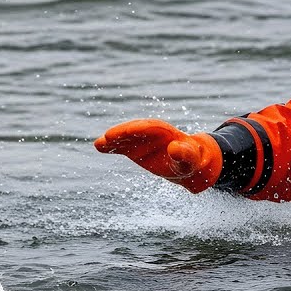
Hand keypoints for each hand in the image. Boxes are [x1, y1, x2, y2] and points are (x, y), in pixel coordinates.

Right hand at [95, 119, 221, 192]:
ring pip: (125, 137)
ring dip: (113, 139)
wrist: (188, 163)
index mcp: (165, 132)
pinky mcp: (134, 148)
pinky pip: (121, 146)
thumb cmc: (192, 160)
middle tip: (108, 137)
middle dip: (122, 133)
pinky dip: (110, 146)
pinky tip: (98, 147)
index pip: (150, 127)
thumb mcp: (191, 159)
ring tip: (100, 144)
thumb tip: (174, 148)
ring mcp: (141, 140)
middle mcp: (150, 132)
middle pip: (134, 130)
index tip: (129, 131)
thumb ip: (184, 154)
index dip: (138, 129)